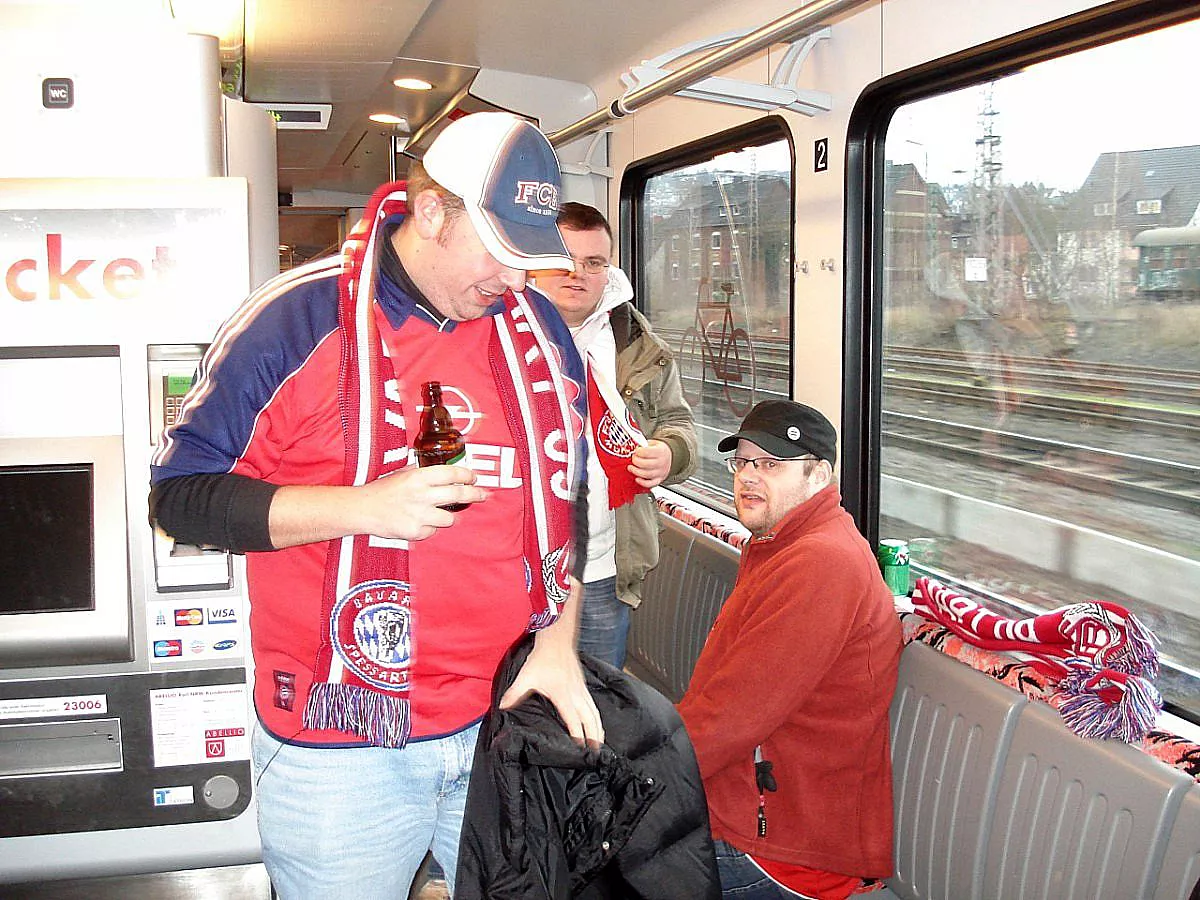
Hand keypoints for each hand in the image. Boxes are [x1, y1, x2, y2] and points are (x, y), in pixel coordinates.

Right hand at [357, 464, 487, 540]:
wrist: (362, 510)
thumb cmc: (382, 491)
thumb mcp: (402, 474)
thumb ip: (423, 475)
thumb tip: (447, 475)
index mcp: (418, 477)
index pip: (451, 473)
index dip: (466, 475)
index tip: (474, 478)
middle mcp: (421, 495)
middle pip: (458, 494)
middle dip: (475, 494)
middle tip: (483, 495)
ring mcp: (419, 514)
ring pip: (450, 517)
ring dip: (449, 515)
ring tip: (437, 512)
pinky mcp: (415, 531)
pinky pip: (433, 530)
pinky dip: (429, 527)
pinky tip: (418, 521)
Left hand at [498, 581, 603, 746]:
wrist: (557, 640)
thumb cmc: (542, 659)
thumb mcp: (526, 677)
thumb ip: (515, 693)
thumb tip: (502, 707)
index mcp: (564, 697)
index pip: (574, 722)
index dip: (578, 738)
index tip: (581, 752)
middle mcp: (577, 696)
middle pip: (591, 721)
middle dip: (595, 738)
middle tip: (596, 755)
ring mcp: (582, 691)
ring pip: (595, 714)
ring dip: (599, 729)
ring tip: (600, 744)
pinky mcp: (583, 686)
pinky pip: (594, 706)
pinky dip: (597, 717)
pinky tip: (596, 723)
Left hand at [628, 439, 672, 487]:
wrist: (670, 457)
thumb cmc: (659, 450)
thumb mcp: (653, 443)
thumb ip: (644, 445)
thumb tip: (633, 447)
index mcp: (661, 452)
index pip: (647, 452)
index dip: (638, 451)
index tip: (636, 451)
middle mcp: (661, 463)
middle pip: (645, 464)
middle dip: (636, 461)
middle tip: (633, 459)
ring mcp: (660, 472)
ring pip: (646, 474)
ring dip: (636, 471)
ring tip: (631, 468)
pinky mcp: (659, 479)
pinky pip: (650, 484)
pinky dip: (642, 483)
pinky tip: (637, 478)